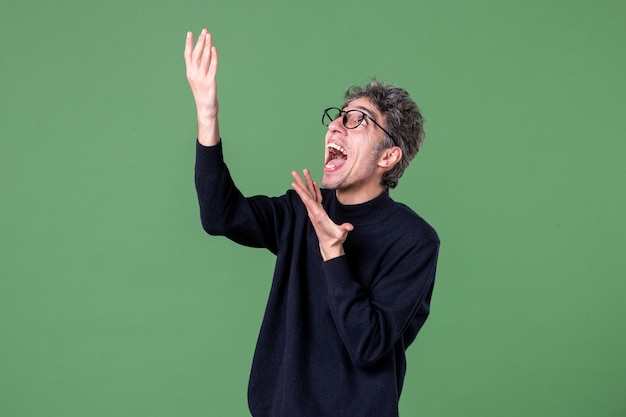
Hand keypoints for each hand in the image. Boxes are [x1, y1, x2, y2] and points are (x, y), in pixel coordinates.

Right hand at [184, 29, 219, 145]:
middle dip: (200, 41)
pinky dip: (213, 57)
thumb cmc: (203, 95)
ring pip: (204, 58)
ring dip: (207, 46)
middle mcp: (194, 74)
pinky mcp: (210, 82)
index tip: (190, 33)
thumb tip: (203, 58)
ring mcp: (201, 78)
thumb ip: (199, 70)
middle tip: (204, 31)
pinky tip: (214, 49)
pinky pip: (212, 67)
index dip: (189, 43)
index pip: (188, 55)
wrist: (205, 109)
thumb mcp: (198, 81)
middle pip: (197, 54)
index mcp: (190, 73)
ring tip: (209, 36)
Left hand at [291, 169, 353, 260]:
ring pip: (310, 194)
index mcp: (318, 215)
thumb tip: (349, 227)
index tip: (294, 183)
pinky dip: (314, 190)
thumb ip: (344, 230)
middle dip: (300, 182)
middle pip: (306, 194)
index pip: (308, 201)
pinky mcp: (319, 212)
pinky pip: (315, 198)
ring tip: (303, 173)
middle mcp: (314, 212)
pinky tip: (313, 183)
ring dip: (306, 183)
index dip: (301, 192)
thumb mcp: (340, 235)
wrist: (329, 246)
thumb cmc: (335, 240)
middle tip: (294, 171)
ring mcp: (315, 211)